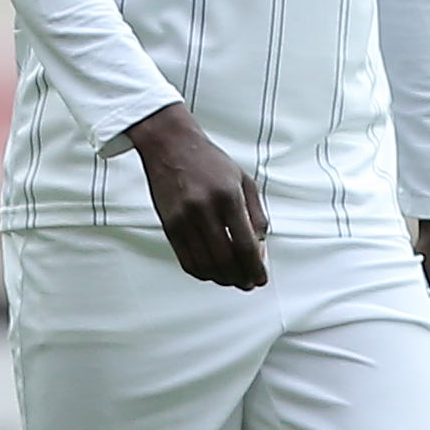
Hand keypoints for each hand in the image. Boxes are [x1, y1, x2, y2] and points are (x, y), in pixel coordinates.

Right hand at [127, 103, 267, 289]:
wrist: (171, 145)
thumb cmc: (209, 161)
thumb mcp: (243, 181)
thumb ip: (255, 214)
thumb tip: (259, 248)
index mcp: (228, 196)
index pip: (245, 244)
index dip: (255, 268)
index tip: (260, 278)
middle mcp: (204, 209)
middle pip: (225, 260)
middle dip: (240, 278)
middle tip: (248, 283)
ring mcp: (184, 219)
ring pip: (205, 264)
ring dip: (222, 279)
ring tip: (232, 280)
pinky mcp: (169, 225)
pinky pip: (186, 260)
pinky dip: (201, 272)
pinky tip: (211, 272)